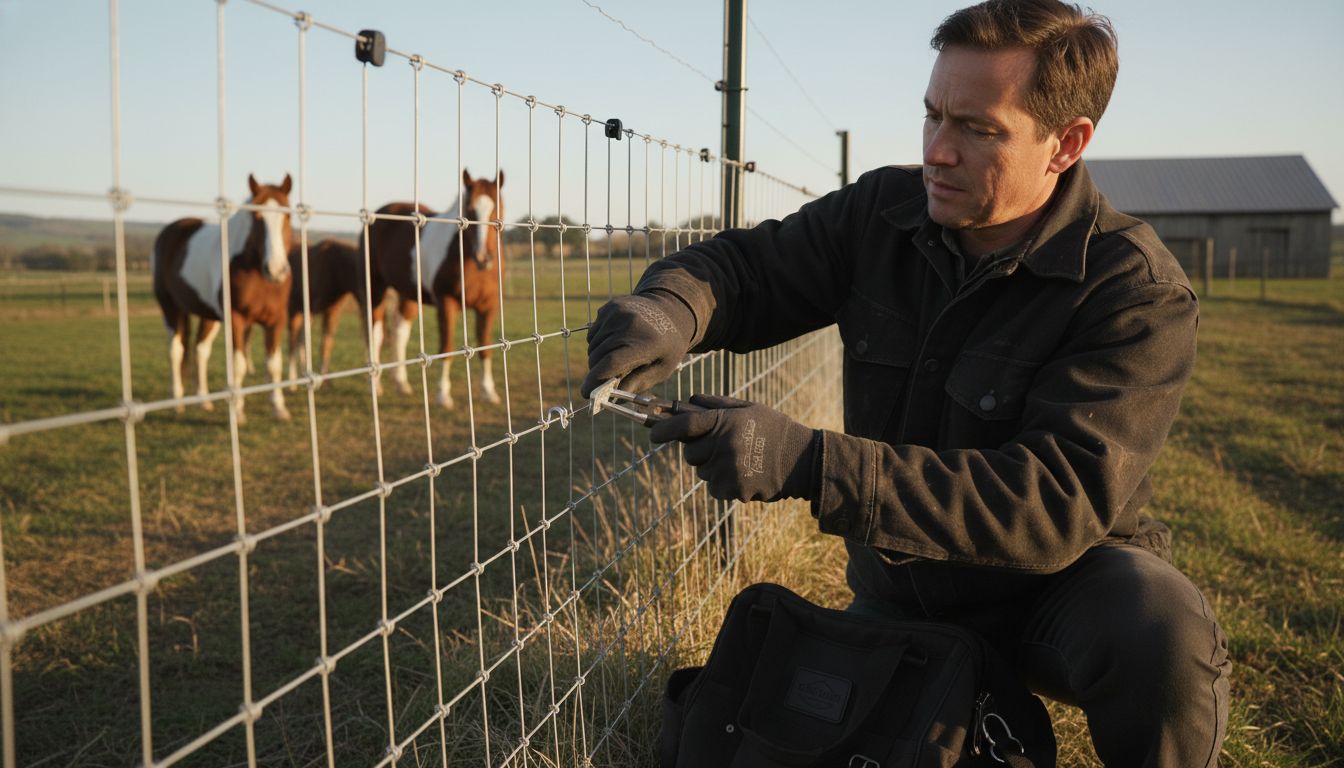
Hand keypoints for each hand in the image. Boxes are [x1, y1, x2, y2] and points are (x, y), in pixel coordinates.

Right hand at [582, 291, 695, 396]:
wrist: (671, 311)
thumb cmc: (667, 346)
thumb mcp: (662, 369)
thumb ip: (636, 384)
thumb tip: (609, 399)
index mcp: (646, 343)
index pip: (611, 363)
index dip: (596, 380)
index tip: (586, 394)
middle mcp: (629, 324)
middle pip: (598, 356)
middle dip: (597, 372)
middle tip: (605, 380)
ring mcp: (618, 313)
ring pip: (592, 346)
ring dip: (597, 358)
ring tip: (615, 359)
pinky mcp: (610, 307)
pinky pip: (593, 333)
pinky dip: (598, 343)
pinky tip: (615, 342)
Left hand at [649, 393, 817, 501]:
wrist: (801, 460)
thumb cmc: (773, 429)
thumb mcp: (747, 407)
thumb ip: (716, 403)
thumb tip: (686, 400)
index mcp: (726, 421)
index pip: (684, 425)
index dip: (664, 430)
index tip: (653, 435)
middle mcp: (723, 445)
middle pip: (690, 453)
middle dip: (699, 450)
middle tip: (721, 446)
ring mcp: (727, 470)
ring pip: (702, 472)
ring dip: (713, 467)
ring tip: (740, 459)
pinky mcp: (732, 490)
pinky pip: (714, 488)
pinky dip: (723, 483)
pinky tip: (744, 474)